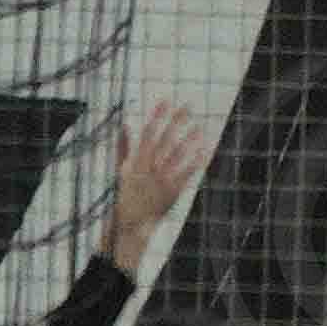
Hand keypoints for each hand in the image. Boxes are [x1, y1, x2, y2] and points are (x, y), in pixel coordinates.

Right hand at [106, 101, 214, 267]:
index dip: (157, 117)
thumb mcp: (121, 170)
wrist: (129, 224)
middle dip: (176, 122)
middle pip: (164, 140)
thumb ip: (123, 147)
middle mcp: (148, 168)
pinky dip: (195, 163)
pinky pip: (185, 175)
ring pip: (176, 156)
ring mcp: (160, 180)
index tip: (166, 101)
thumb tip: (124, 125)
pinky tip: (205, 152)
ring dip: (189, 140)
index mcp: (136, 161)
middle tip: (188, 106)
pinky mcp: (171, 191)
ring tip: (199, 127)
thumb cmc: (126, 194)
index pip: (147, 134)